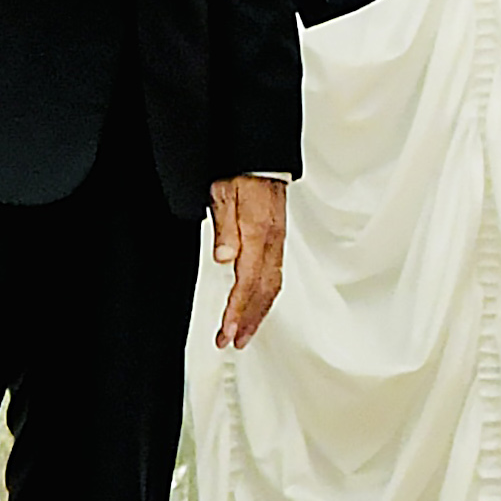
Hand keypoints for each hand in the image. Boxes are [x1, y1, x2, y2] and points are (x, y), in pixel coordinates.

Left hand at [208, 175, 285, 347]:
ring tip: (244, 334)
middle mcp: (272, 241)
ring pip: (272, 287)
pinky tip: (258, 307)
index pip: (247, 281)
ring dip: (258, 314)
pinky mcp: (277, 242)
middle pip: (263, 291)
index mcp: (258, 232)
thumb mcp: (223, 193)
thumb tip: (224, 257)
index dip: (237, 310)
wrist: (261, 158)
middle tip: (232, 342)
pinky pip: (275, 276)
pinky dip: (266, 298)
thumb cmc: (241, 173)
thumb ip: (224, 226)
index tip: (227, 331)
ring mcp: (277, 242)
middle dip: (248, 321)